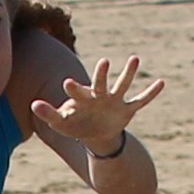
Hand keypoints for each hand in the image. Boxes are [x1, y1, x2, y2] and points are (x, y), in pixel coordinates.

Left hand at [30, 55, 164, 154]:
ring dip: (128, 73)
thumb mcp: (61, 123)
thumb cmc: (76, 125)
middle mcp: (100, 96)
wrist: (96, 135)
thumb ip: (48, 114)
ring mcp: (114, 101)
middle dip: (102, 74)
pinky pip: (141, 100)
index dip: (74, 88)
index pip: (78, 92)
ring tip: (135, 58)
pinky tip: (161, 83)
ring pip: (123, 85)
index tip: (67, 83)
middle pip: (101, 83)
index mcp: (83, 99)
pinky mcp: (127, 109)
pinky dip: (150, 93)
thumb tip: (32, 104)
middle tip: (104, 62)